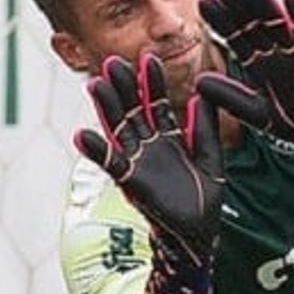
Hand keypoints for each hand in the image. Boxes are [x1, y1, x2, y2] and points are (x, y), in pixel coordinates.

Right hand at [74, 53, 225, 266]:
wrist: (198, 236)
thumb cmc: (205, 201)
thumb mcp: (212, 159)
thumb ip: (206, 128)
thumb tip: (202, 94)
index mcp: (170, 139)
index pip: (158, 104)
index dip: (152, 82)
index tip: (147, 58)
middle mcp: (149, 147)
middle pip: (133, 111)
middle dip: (124, 87)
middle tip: (113, 61)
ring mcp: (138, 163)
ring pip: (119, 130)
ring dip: (106, 109)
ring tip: (94, 84)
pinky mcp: (131, 183)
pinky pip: (111, 164)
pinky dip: (96, 150)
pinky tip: (81, 134)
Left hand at [196, 0, 293, 152]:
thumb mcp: (259, 114)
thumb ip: (231, 99)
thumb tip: (198, 82)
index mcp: (257, 63)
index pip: (235, 36)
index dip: (220, 20)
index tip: (204, 0)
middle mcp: (274, 51)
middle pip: (254, 22)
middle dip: (239, 3)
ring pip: (278, 22)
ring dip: (266, 1)